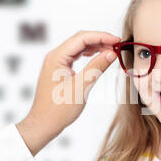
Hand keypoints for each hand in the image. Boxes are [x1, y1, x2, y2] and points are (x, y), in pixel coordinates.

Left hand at [16, 30, 119, 154]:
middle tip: (117, 45)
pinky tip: (99, 58)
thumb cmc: (58, 110)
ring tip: (111, 51)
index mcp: (57, 57)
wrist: (43, 124)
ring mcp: (56, 63)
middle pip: (80, 40)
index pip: (82, 38)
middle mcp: (55, 57)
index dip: (101, 37)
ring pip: (78, 48)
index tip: (117, 40)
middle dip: (99, 40)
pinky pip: (75, 57)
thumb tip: (111, 53)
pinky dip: (89, 56)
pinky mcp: (59, 70)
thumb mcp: (81, 87)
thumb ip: (96, 67)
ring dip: (95, 47)